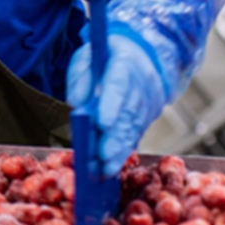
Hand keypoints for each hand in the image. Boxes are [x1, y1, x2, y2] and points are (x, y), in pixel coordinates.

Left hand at [66, 32, 166, 176]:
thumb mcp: (87, 56)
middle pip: (127, 113)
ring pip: (133, 129)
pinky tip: (112, 167)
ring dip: (118, 151)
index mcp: (124, 62)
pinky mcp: (148, 116)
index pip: (118, 84)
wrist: (141, 53)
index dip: (111, 105)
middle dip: (114, 138)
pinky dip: (123, 152)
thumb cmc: (106, 55)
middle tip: (100, 159)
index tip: (101, 124)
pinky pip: (136, 135)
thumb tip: (76, 104)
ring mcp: (148, 102)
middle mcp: (141, 84)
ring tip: (103, 171)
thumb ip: (80, 79)